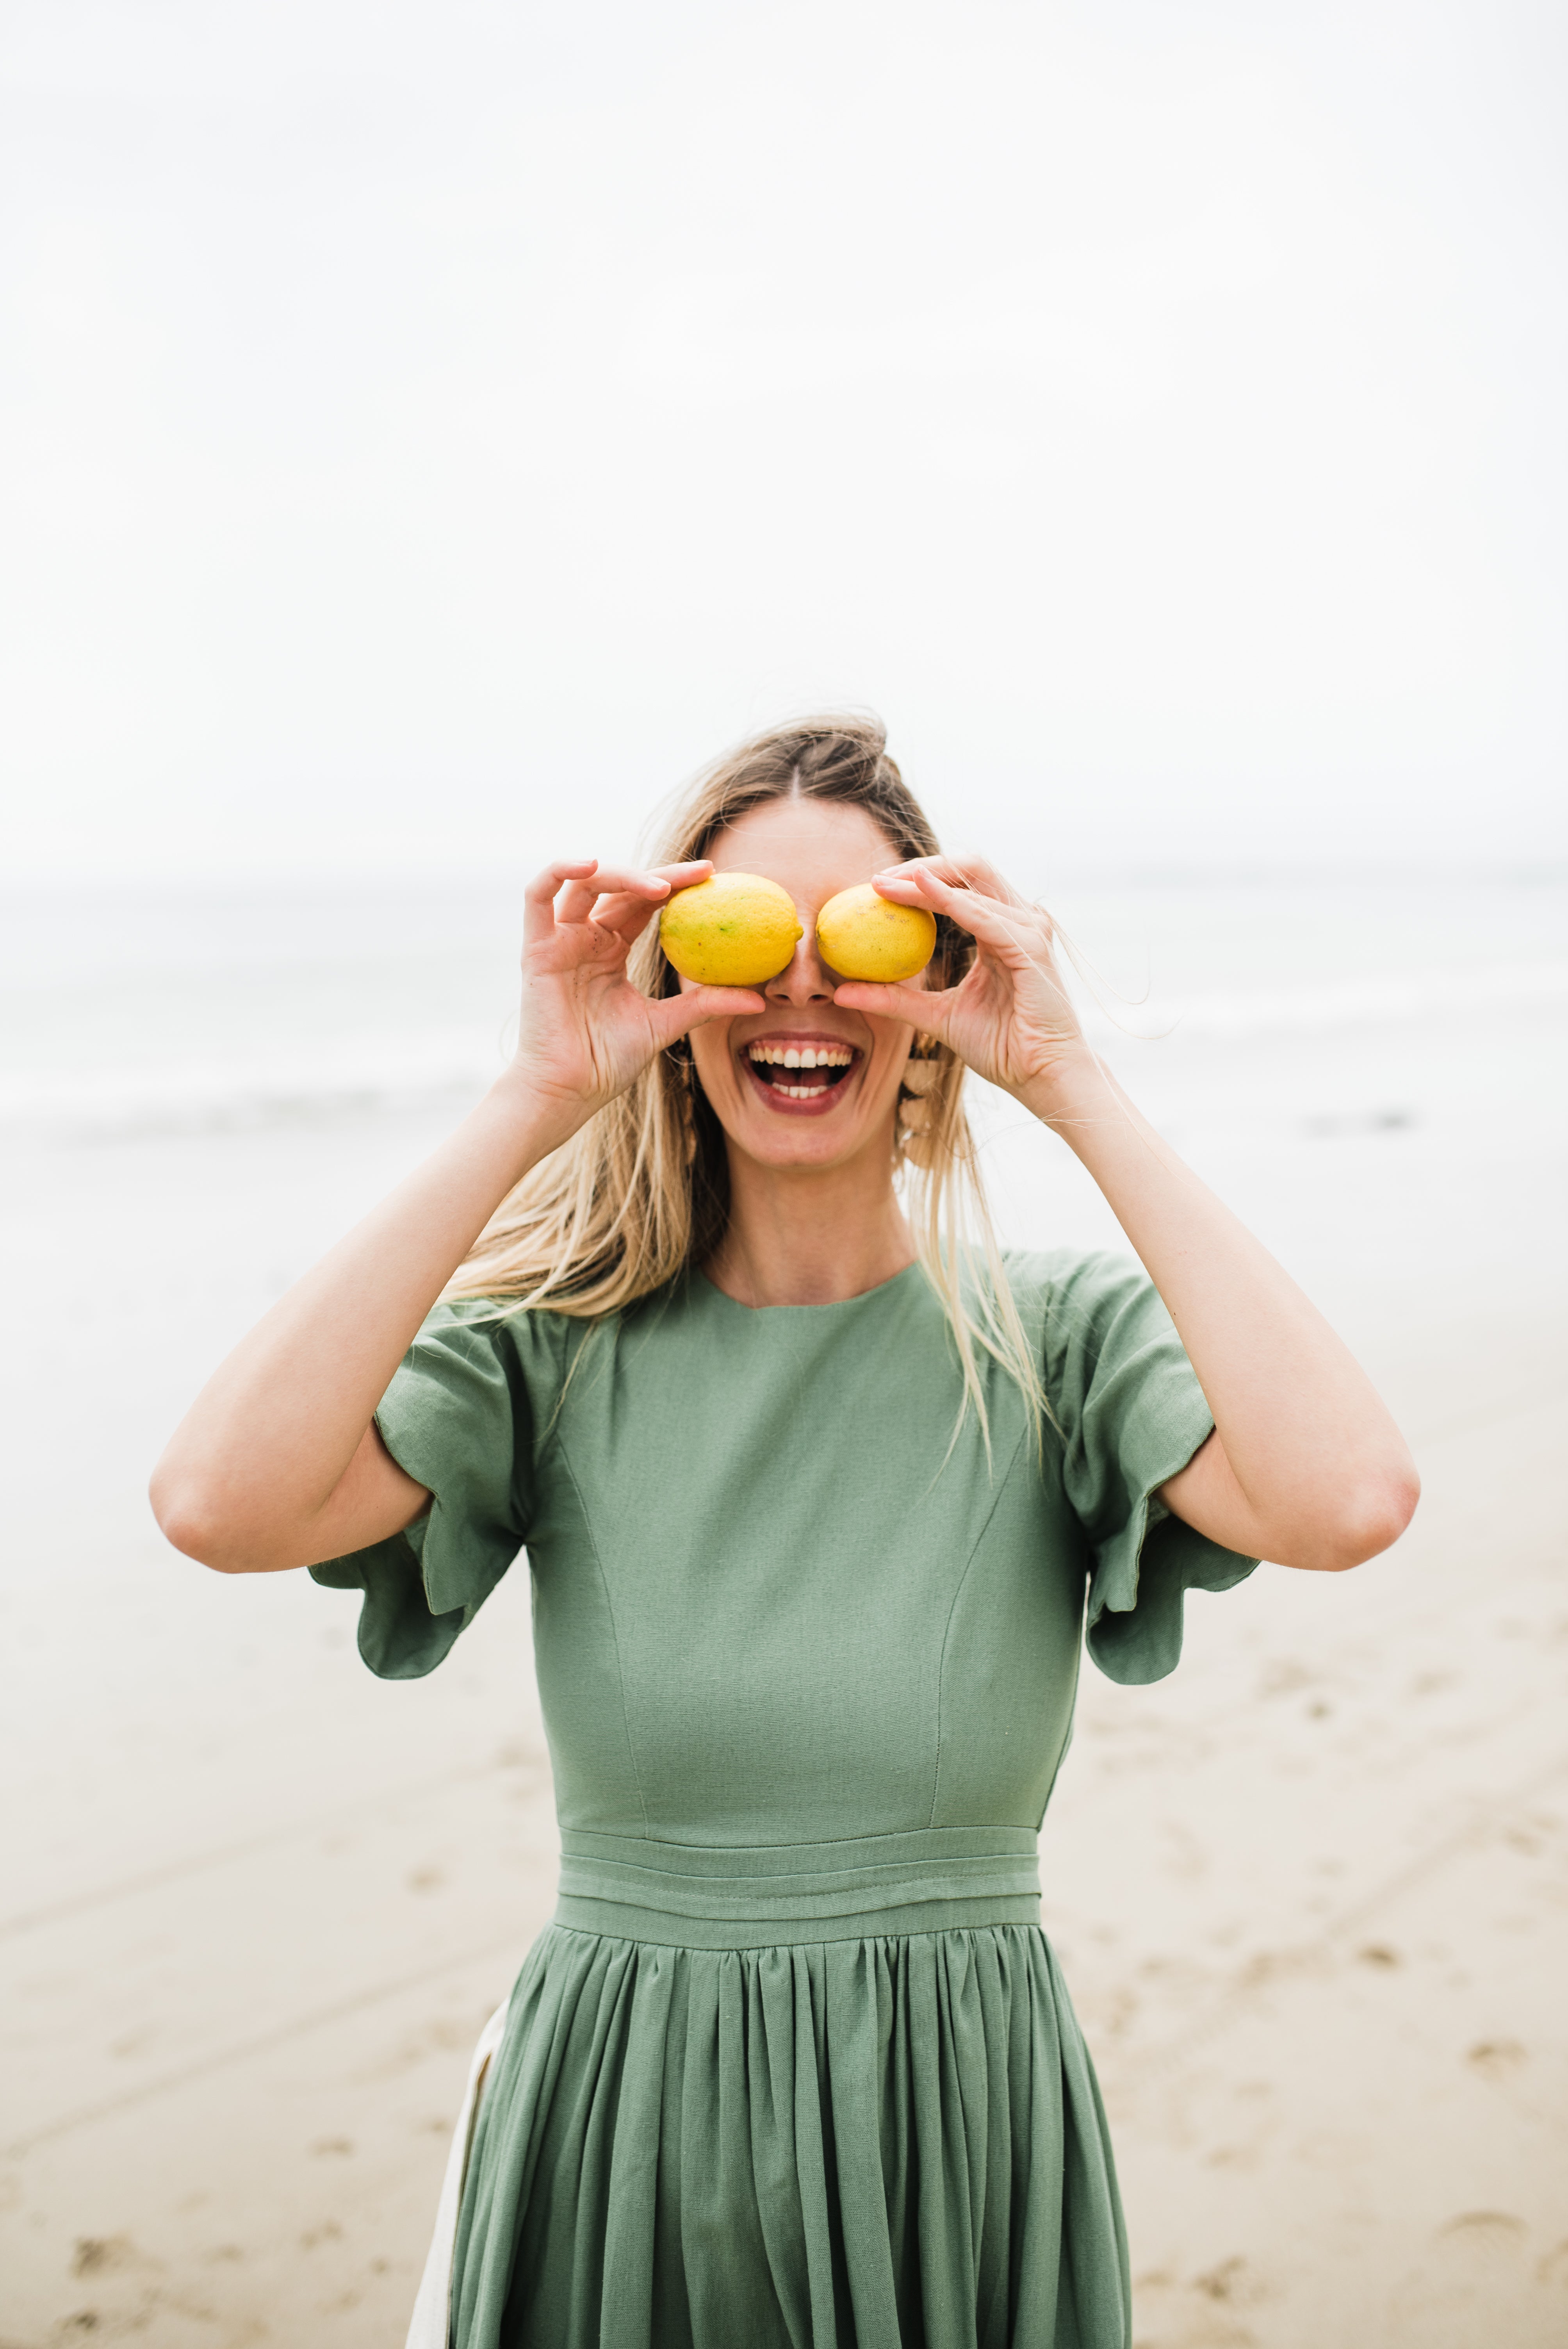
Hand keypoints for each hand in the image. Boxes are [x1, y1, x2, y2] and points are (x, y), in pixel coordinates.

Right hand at [509, 858, 763, 1127]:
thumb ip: (705, 1004)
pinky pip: (537, 896)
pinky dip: (559, 870)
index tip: (715, 876)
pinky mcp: (536, 948)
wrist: (570, 1089)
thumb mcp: (666, 1024)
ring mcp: (560, 940)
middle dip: (663, 874)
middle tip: (702, 874)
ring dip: (623, 873)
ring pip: (585, 883)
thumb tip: (761, 999)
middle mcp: (586, 938)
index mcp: (611, 949)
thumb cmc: (607, 1060)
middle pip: (622, 887)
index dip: (677, 884)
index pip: (645, 903)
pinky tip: (590, 863)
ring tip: (661, 885)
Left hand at [831, 853, 1091, 1104]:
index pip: (958, 887)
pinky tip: (920, 890)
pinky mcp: (1032, 948)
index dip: (916, 880)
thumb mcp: (935, 1017)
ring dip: (926, 880)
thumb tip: (841, 993)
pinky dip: (951, 901)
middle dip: (921, 866)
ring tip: (885, 885)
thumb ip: (894, 1000)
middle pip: (969, 869)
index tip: (873, 886)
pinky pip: (985, 916)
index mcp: (999, 932)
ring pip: (975, 881)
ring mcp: (1028, 931)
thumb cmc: (1001, 1048)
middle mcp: (1017, 922)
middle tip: (877, 879)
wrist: (1040, 1076)